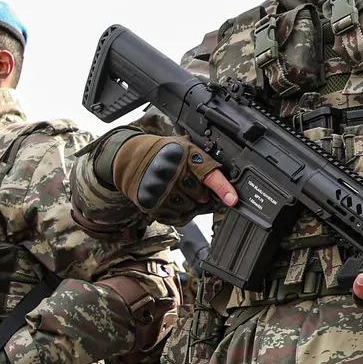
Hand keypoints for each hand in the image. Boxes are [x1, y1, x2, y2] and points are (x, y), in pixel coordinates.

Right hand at [109, 132, 234, 213]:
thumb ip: (202, 162)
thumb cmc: (161, 152)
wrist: (129, 158)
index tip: (232, 200)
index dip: (222, 188)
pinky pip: (174, 216)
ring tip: (180, 192)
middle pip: (200, 195)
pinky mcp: (151, 203)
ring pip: (189, 208)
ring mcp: (160, 190)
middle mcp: (171, 173)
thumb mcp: (183, 147)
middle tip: (193, 187)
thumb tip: (223, 185)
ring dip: (190, 204)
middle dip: (202, 193)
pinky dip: (177, 212)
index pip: (208, 174)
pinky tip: (171, 200)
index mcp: (184, 155)